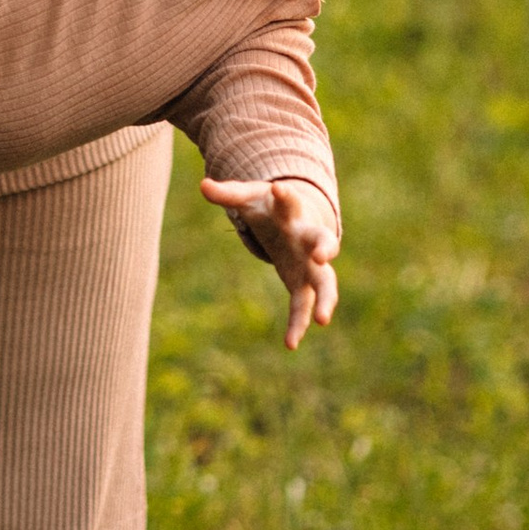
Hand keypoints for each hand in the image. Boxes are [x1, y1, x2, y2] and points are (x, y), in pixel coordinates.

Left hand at [200, 174, 340, 347]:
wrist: (294, 218)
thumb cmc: (269, 206)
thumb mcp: (248, 197)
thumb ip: (228, 193)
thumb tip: (203, 184)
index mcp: (291, 212)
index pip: (290, 202)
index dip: (285, 196)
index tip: (280, 190)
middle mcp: (307, 238)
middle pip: (323, 242)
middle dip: (325, 249)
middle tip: (323, 257)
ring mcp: (309, 263)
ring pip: (325, 281)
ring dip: (325, 299)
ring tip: (322, 320)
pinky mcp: (303, 283)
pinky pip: (303, 306)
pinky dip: (298, 324)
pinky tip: (290, 344)